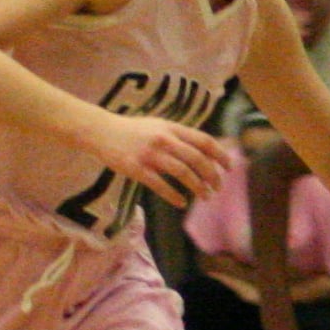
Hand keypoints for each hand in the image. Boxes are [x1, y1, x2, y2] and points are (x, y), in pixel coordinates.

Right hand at [88, 115, 234, 208]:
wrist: (100, 131)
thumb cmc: (133, 131)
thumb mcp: (159, 126)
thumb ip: (180, 136)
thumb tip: (205, 151)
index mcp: (172, 128)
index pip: (204, 141)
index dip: (220, 155)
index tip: (229, 167)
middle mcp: (163, 139)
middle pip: (197, 159)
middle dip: (212, 175)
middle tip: (218, 187)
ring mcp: (149, 154)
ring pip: (183, 173)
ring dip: (198, 187)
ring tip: (205, 197)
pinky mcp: (136, 168)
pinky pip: (160, 185)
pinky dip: (174, 196)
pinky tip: (181, 203)